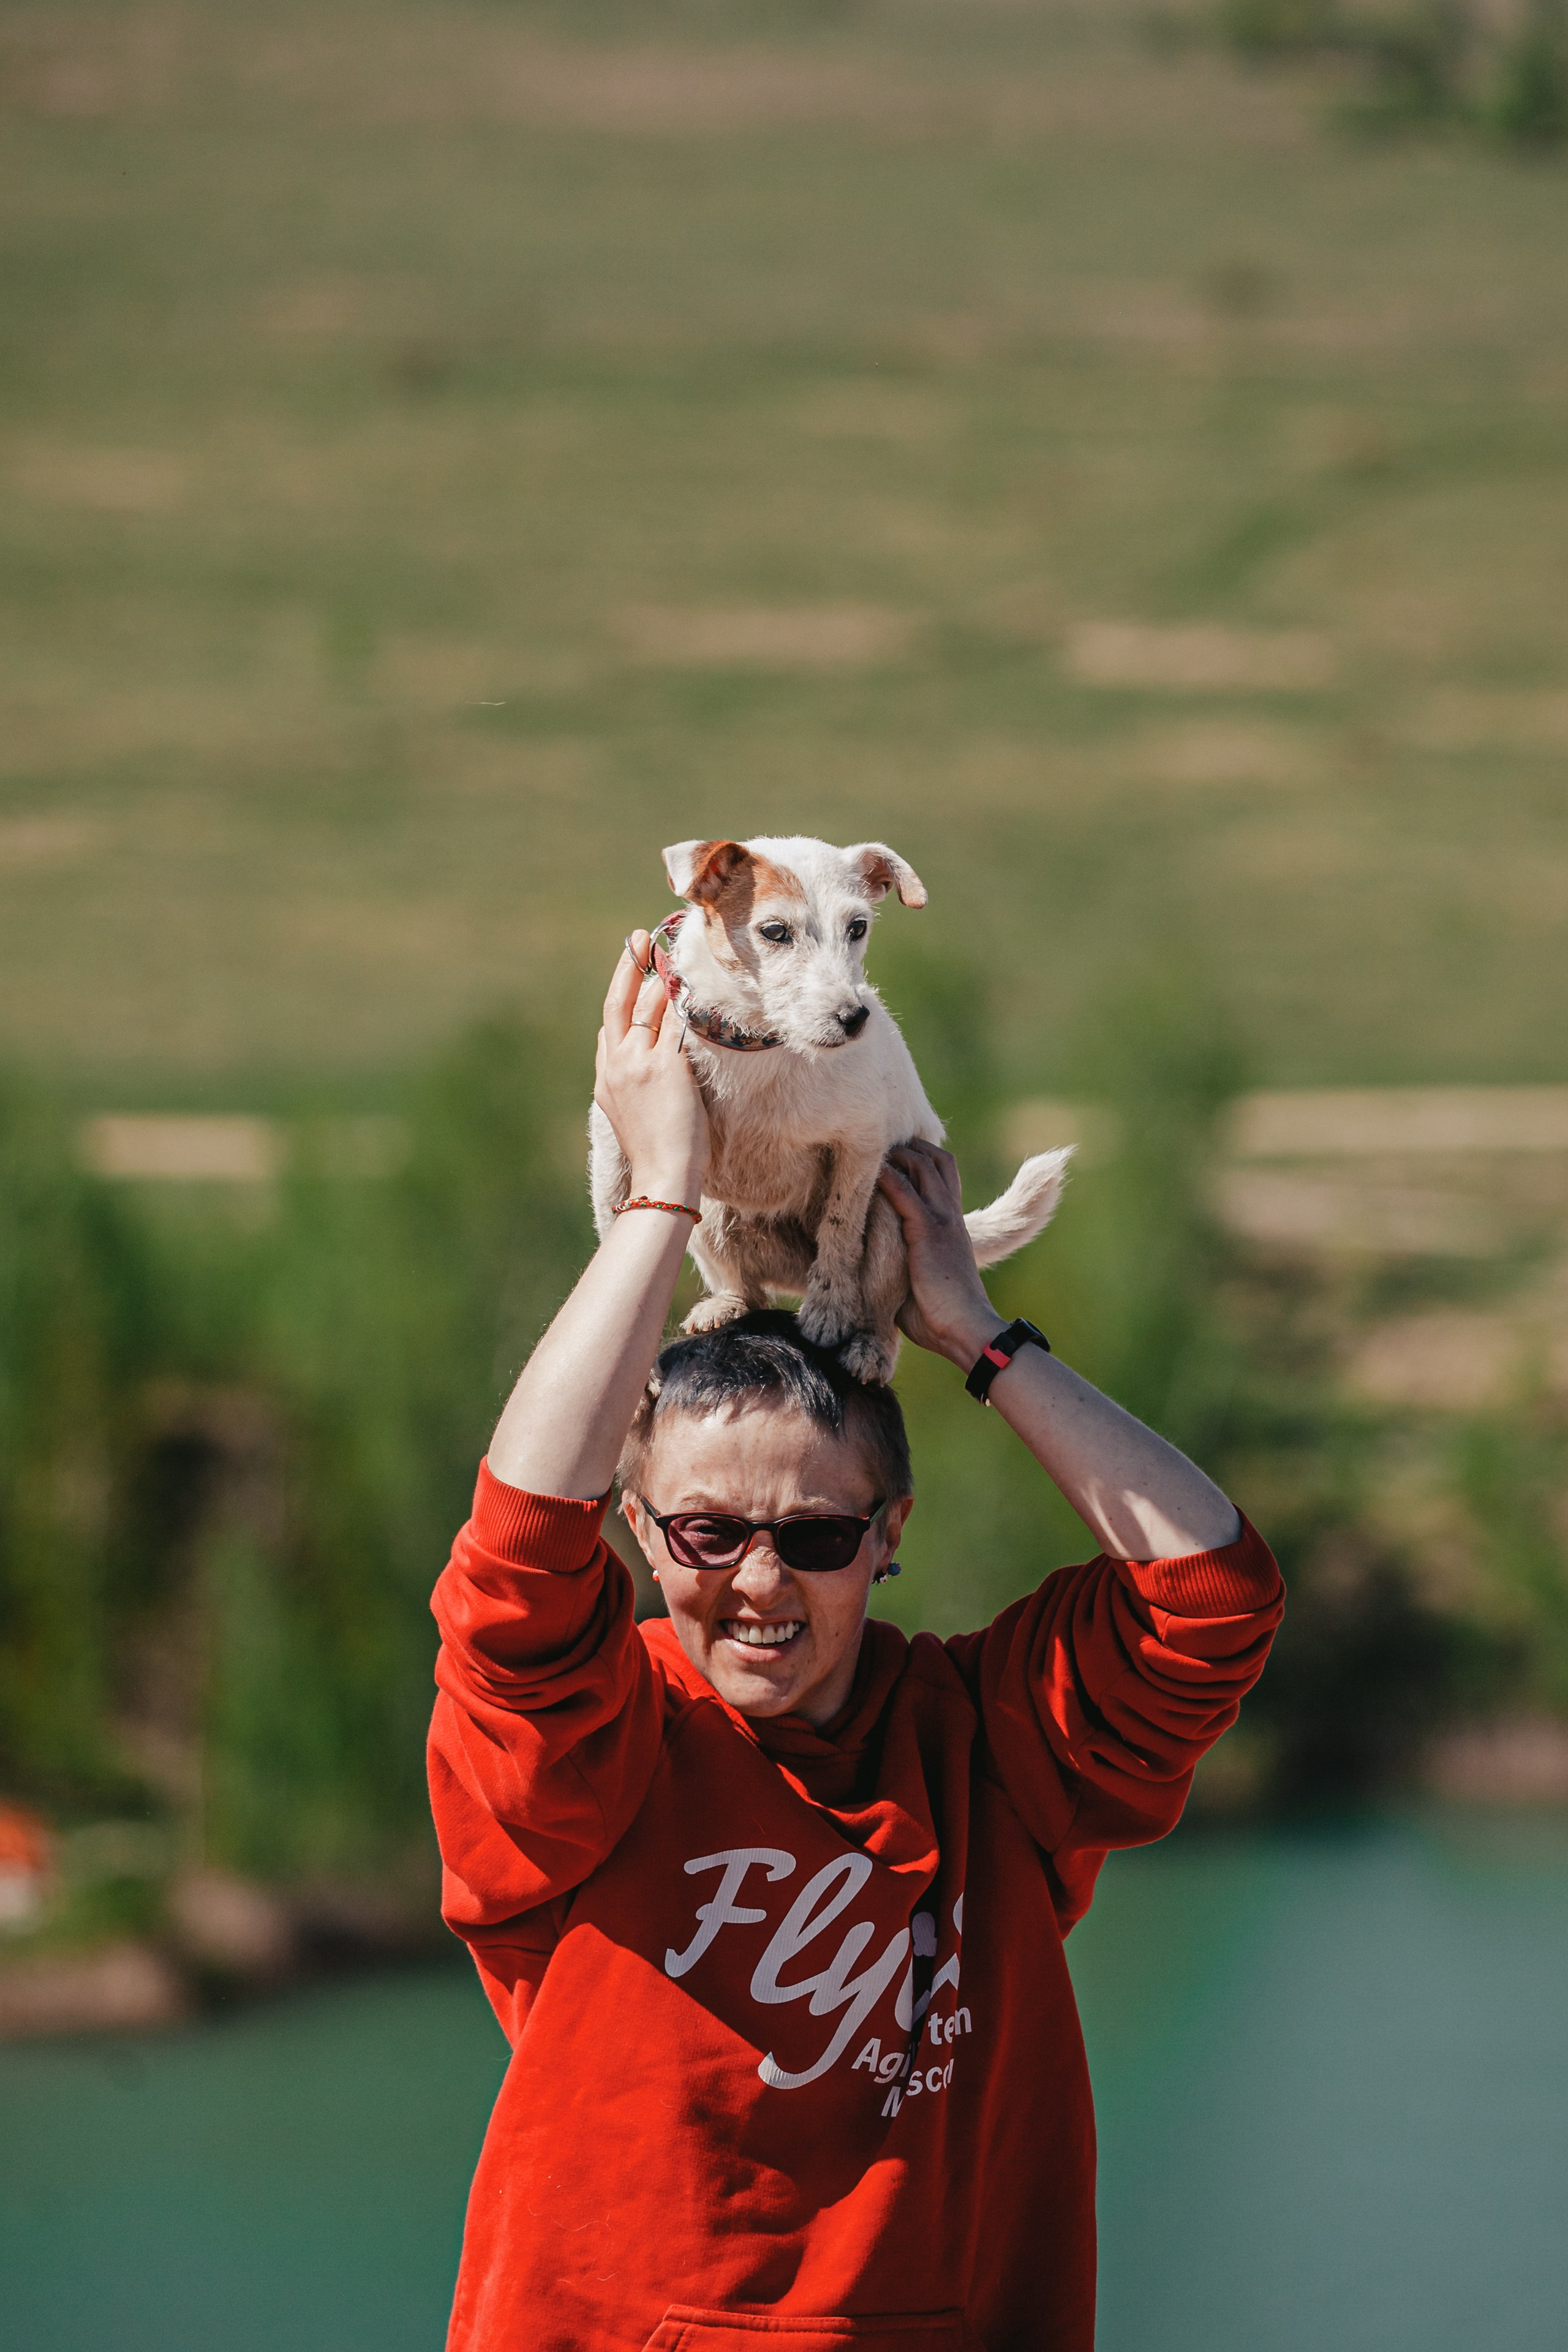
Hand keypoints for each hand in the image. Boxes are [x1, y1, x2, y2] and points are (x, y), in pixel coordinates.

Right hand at [594, 934, 709, 1201]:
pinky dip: (679, 997)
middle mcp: (617, 1064)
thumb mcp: (632, 1118)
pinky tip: (690, 981)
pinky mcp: (665, 1065)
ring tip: (673, 952)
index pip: (609, 1029)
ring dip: (660, 975)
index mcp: (606, 1079)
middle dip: (628, 967)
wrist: (662, 1176)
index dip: (620, 998)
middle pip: (618, 1003)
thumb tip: (649, 1068)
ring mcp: (639, 1062)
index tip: (631, 977)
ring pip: (647, 1006)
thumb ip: (634, 1087)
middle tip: (639, 938)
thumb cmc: (657, 1155)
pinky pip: (674, 1020)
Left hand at [876, 1141, 1004, 1367]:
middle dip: (911, 1145)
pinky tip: (870, 1171)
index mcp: (952, 1225)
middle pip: (939, 1159)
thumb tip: (867, 1264)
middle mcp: (950, 1215)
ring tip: (872, 1148)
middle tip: (881, 1141)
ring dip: (898, 1154)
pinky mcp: (927, 1232)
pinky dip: (887, 1177)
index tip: (896, 1151)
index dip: (923, 1157)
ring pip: (925, 1166)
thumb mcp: (919, 1279)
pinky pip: (905, 1193)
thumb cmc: (940, 1318)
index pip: (943, 1175)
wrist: (966, 1330)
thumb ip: (901, 1260)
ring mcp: (941, 1221)